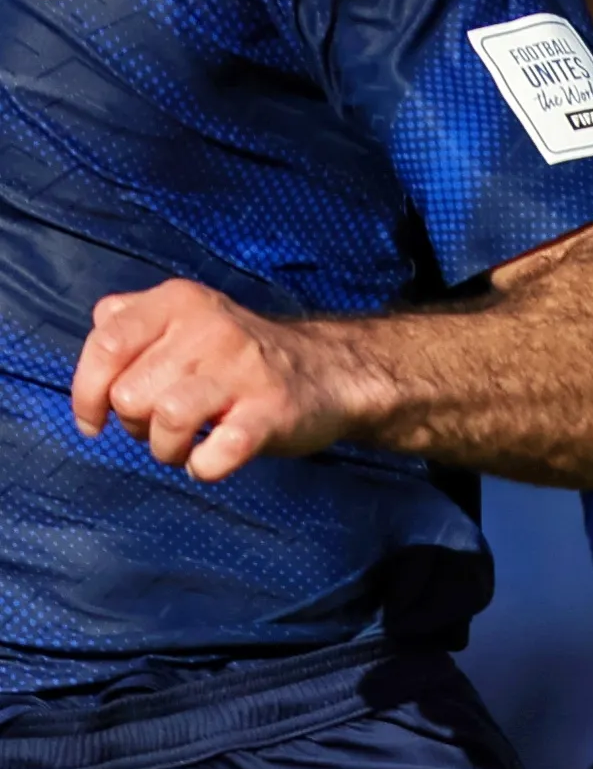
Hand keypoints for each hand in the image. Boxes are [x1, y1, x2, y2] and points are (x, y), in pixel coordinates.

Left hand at [72, 280, 385, 480]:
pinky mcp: (271, 411)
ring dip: (167, 449)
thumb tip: (94, 348)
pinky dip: (205, 467)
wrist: (330, 372)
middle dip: (136, 425)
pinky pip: (214, 455)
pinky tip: (214, 458)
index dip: (87, 393)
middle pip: (130, 395)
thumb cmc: (237, 357)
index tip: (95, 420)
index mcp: (180, 301)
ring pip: (166, 421)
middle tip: (165, 423)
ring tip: (185, 445)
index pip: (106, 345)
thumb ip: (129, 323)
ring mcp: (244, 370)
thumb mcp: (183, 319)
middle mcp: (211, 327)